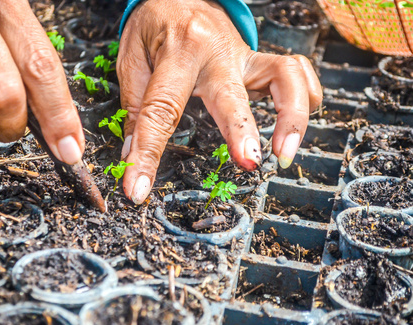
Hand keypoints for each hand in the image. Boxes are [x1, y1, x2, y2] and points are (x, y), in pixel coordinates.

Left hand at [117, 0, 321, 204]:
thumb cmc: (154, 24)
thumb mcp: (132, 58)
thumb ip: (136, 104)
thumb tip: (132, 153)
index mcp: (178, 50)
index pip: (162, 110)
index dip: (148, 154)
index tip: (138, 188)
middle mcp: (217, 53)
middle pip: (233, 95)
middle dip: (241, 131)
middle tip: (248, 164)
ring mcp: (244, 56)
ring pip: (285, 78)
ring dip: (291, 118)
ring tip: (283, 154)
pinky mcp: (259, 62)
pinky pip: (296, 73)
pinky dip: (304, 98)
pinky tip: (292, 125)